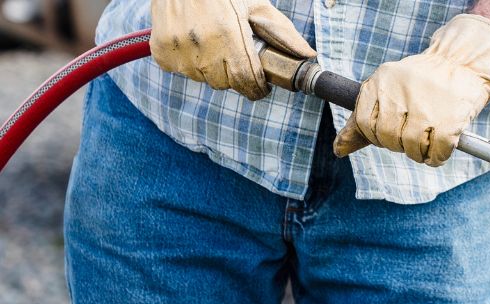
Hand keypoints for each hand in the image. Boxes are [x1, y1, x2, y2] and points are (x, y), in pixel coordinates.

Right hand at [150, 0, 315, 99]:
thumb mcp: (254, 4)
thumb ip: (281, 32)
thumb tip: (307, 55)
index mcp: (228, 35)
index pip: (247, 81)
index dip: (256, 88)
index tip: (260, 86)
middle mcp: (201, 46)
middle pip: (226, 83)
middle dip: (235, 74)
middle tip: (234, 52)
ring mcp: (178, 50)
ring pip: (203, 79)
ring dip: (211, 68)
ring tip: (211, 41)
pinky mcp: (161, 50)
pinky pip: (180, 70)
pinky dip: (188, 62)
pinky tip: (192, 41)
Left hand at [333, 14, 489, 165]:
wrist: (463, 62)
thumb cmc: (423, 81)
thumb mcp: (388, 89)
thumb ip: (362, 120)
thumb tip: (338, 150)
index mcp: (381, 81)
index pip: (363, 123)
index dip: (376, 134)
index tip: (392, 130)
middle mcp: (400, 92)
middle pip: (386, 138)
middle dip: (398, 145)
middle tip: (410, 137)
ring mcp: (426, 107)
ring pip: (410, 147)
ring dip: (418, 153)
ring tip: (426, 142)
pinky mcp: (449, 121)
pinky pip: (436, 152)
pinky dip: (437, 157)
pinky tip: (440, 148)